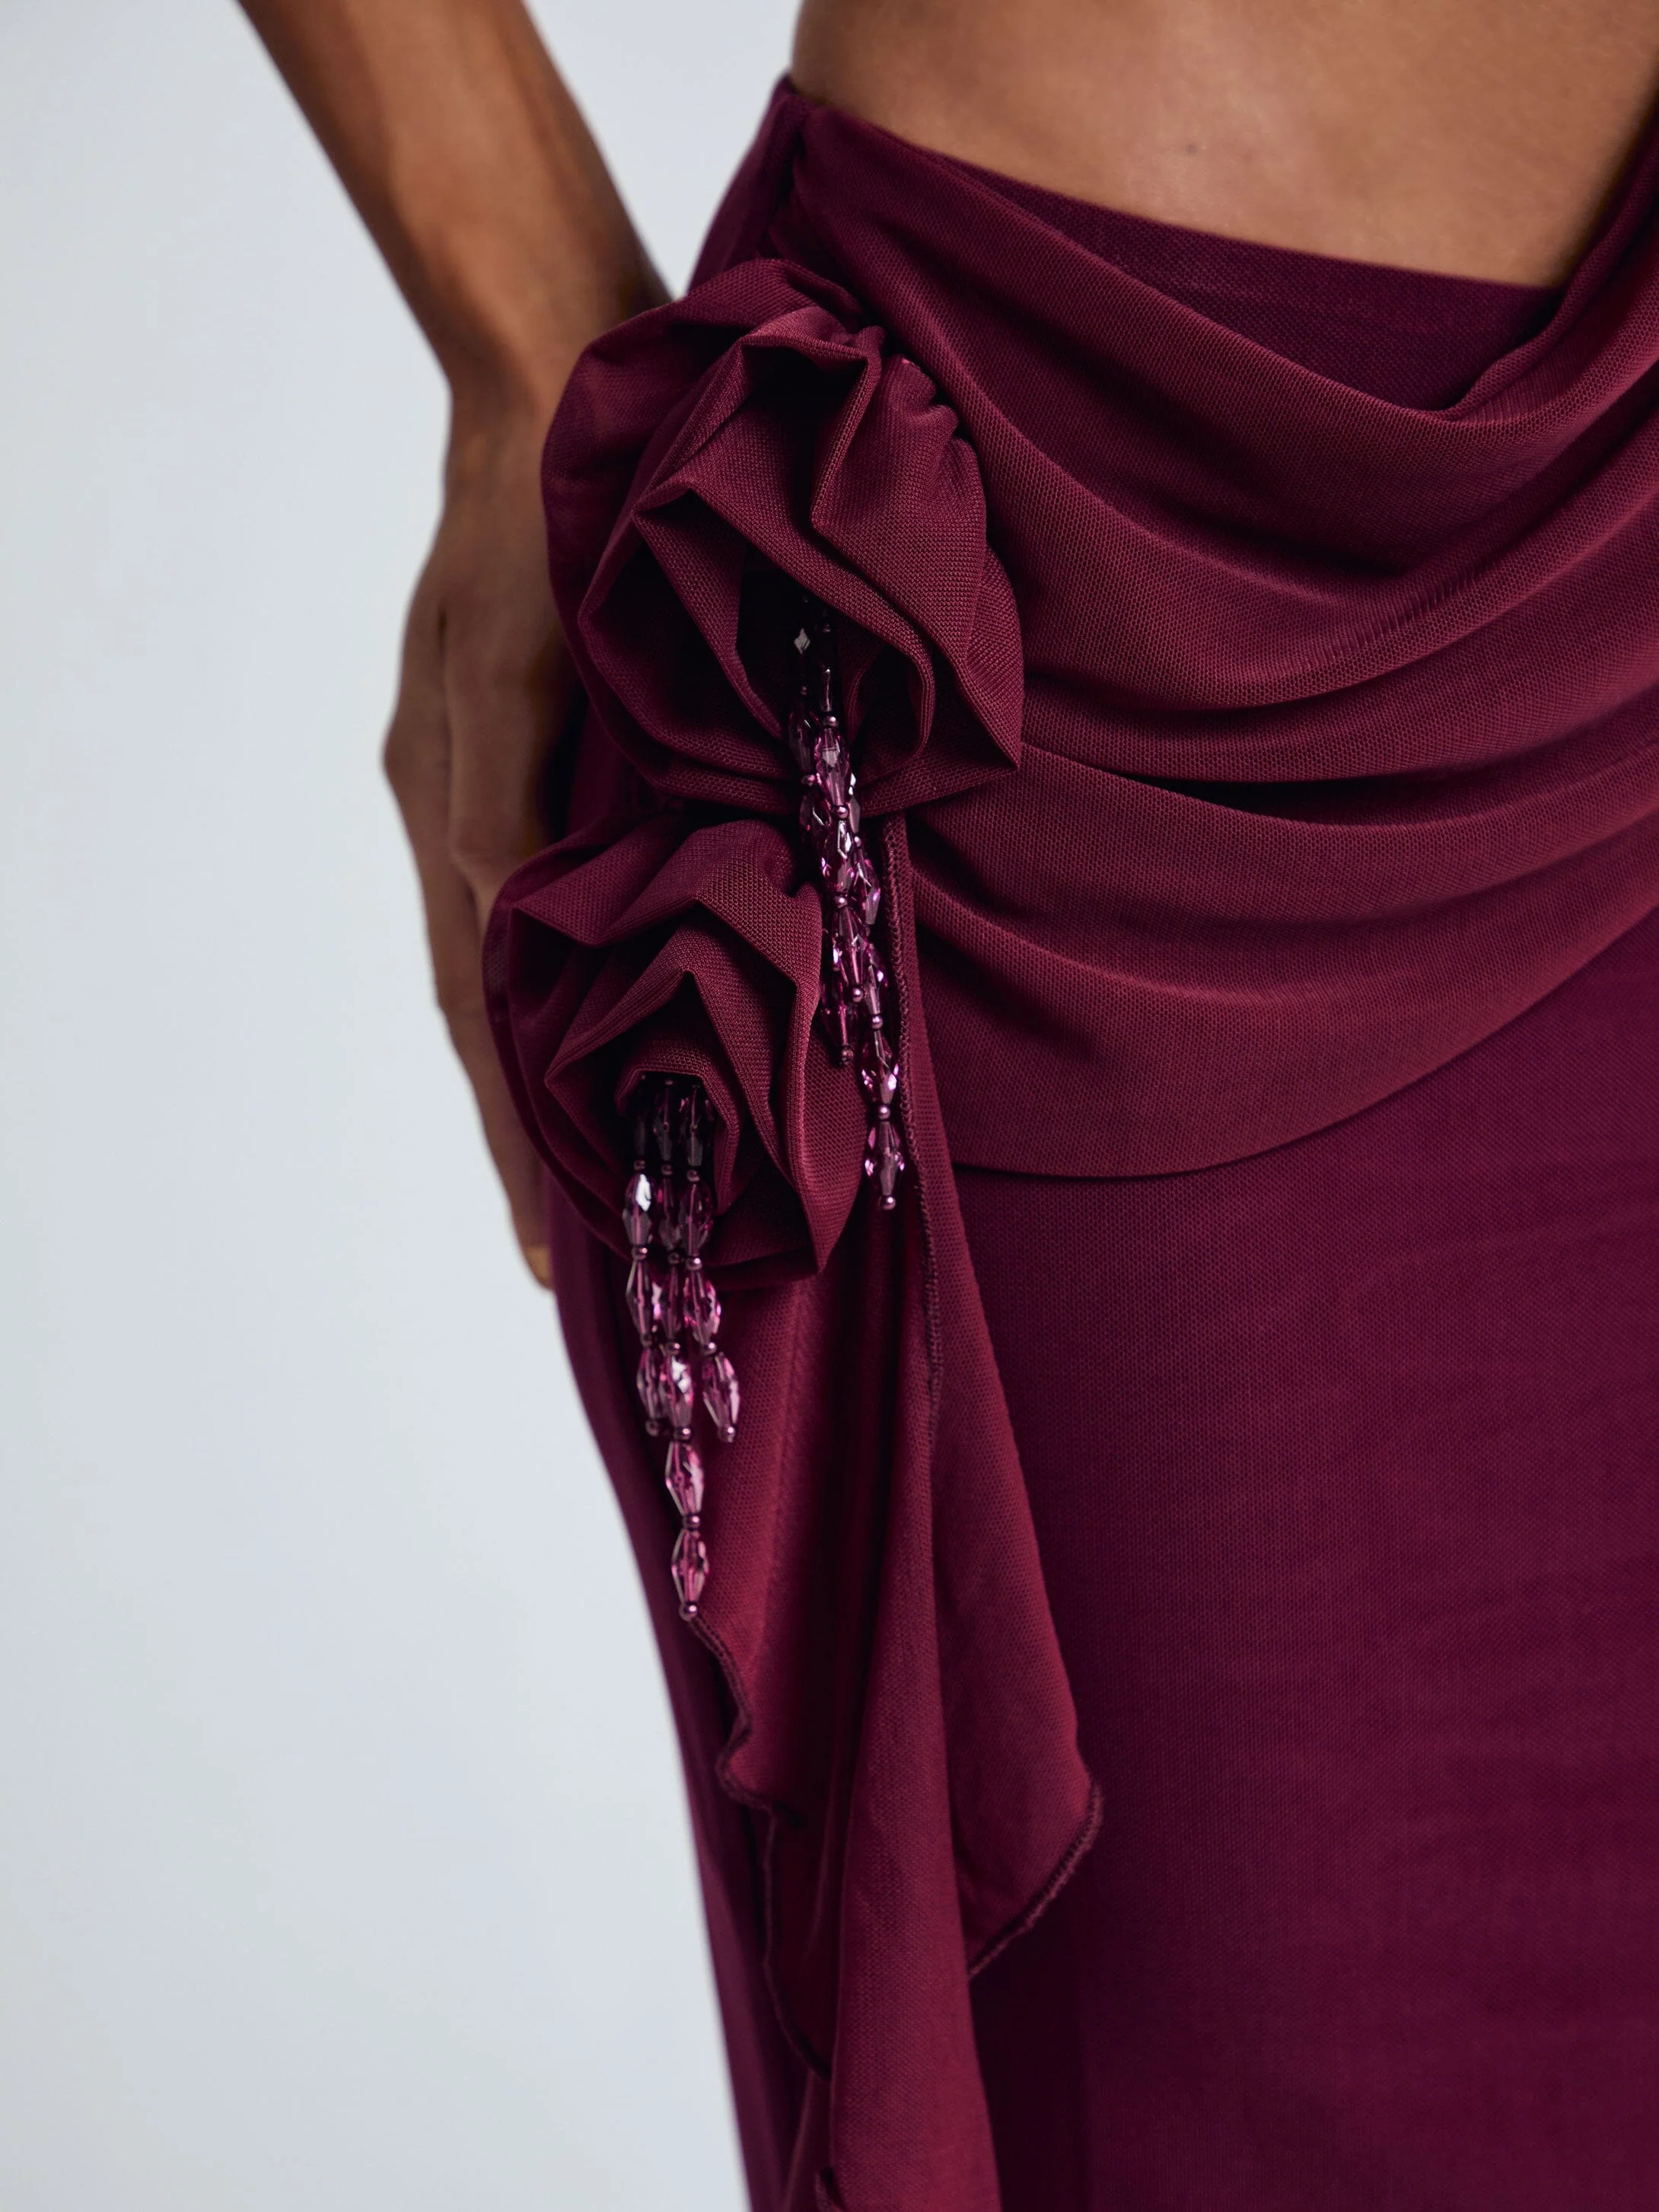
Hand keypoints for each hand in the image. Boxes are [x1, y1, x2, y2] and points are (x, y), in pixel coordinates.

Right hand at [384, 394, 572, 1289]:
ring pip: (530, 970)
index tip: (558, 1258)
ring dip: (559, 1077)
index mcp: (454, 814)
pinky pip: (564, 902)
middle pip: (497, 1017)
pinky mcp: (559, 756)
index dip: (521, 1141)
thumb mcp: (507, 651)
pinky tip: (623, 1024)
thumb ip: (499, 794)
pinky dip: (587, 982)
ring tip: (600, 1182)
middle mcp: (471, 823)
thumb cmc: (542, 514)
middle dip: (532, 1140)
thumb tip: (504, 922)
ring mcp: (507, 793)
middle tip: (576, 1263)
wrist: (564, 381)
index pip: (485, 1020)